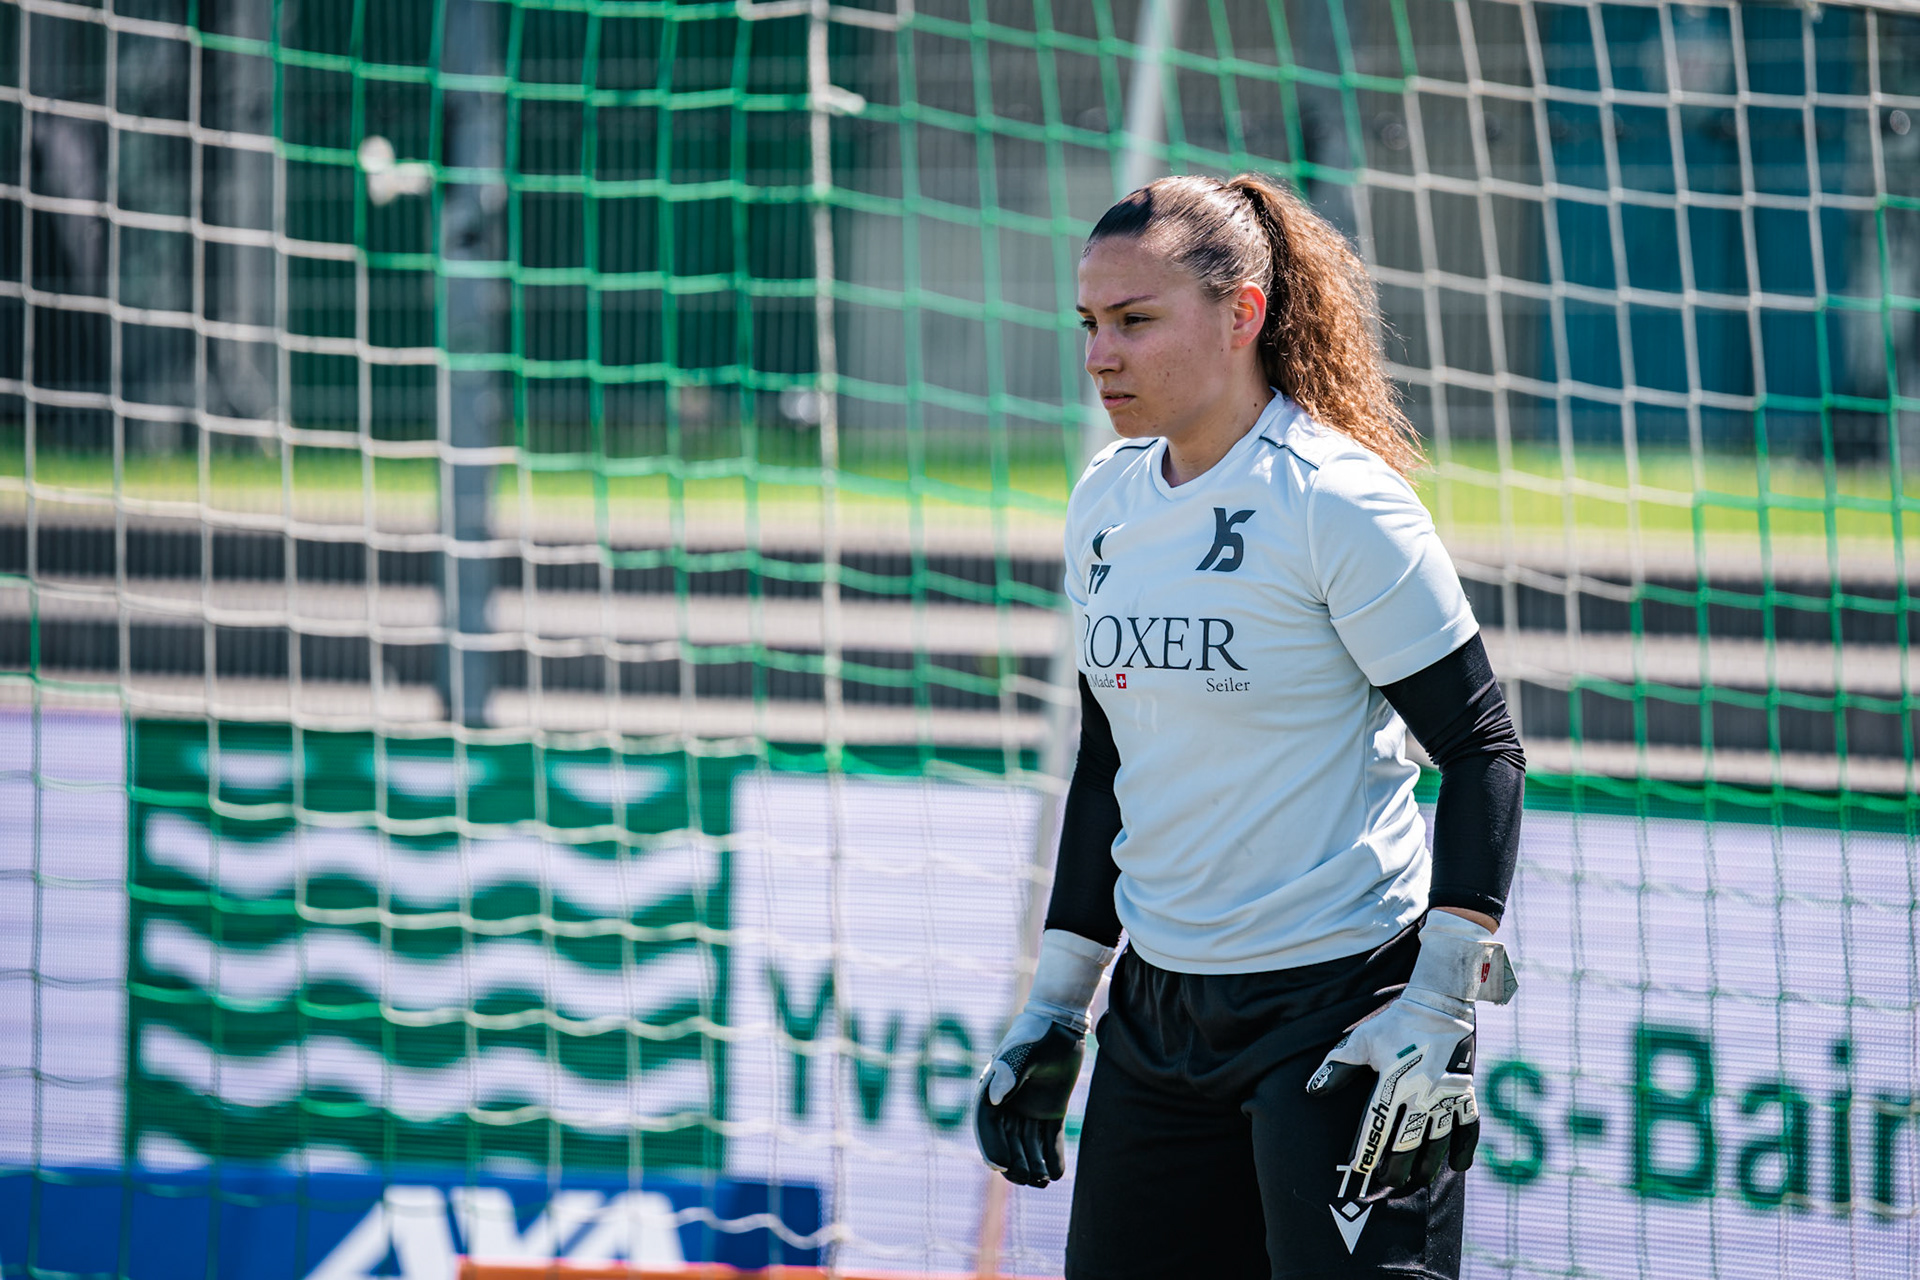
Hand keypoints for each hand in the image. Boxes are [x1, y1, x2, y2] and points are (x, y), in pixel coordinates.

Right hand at [974, 1012, 1084, 1186]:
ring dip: (1033, 1164)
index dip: (991, 1146)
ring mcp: (1029, 1109)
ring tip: (1043, 1181)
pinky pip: (1049, 1139)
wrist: (1063, 1023)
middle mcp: (1009, 1104)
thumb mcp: (1025, 1053)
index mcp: (994, 1091)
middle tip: (1028, 1179)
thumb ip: (1010, 1073)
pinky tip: (1057, 1174)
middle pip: (1007, 1141)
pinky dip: (1052, 1156)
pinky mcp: (1050, 1111)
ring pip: (1027, 1144)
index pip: (988, 1125)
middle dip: (1015, 1162)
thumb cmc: (1039, 1034)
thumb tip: (993, 1099)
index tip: (1001, 1165)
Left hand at [1306, 988, 1478, 1200]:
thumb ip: (1337, 1067)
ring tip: (1416, 1180)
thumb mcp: (1361, 1041)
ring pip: (1437, 1141)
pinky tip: (1458, 1167)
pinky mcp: (1465, 1091)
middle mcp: (1421, 1095)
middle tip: (1387, 1182)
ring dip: (1427, 1164)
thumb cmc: (1395, 1023)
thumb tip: (1312, 1091)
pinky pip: (1470, 1126)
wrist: (1439, 1003)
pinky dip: (1465, 1148)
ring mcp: (1446, 1096)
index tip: (1358, 1170)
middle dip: (1395, 1167)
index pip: (1376, 1127)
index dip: (1366, 1151)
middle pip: (1407, 1143)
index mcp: (1393, 1084)